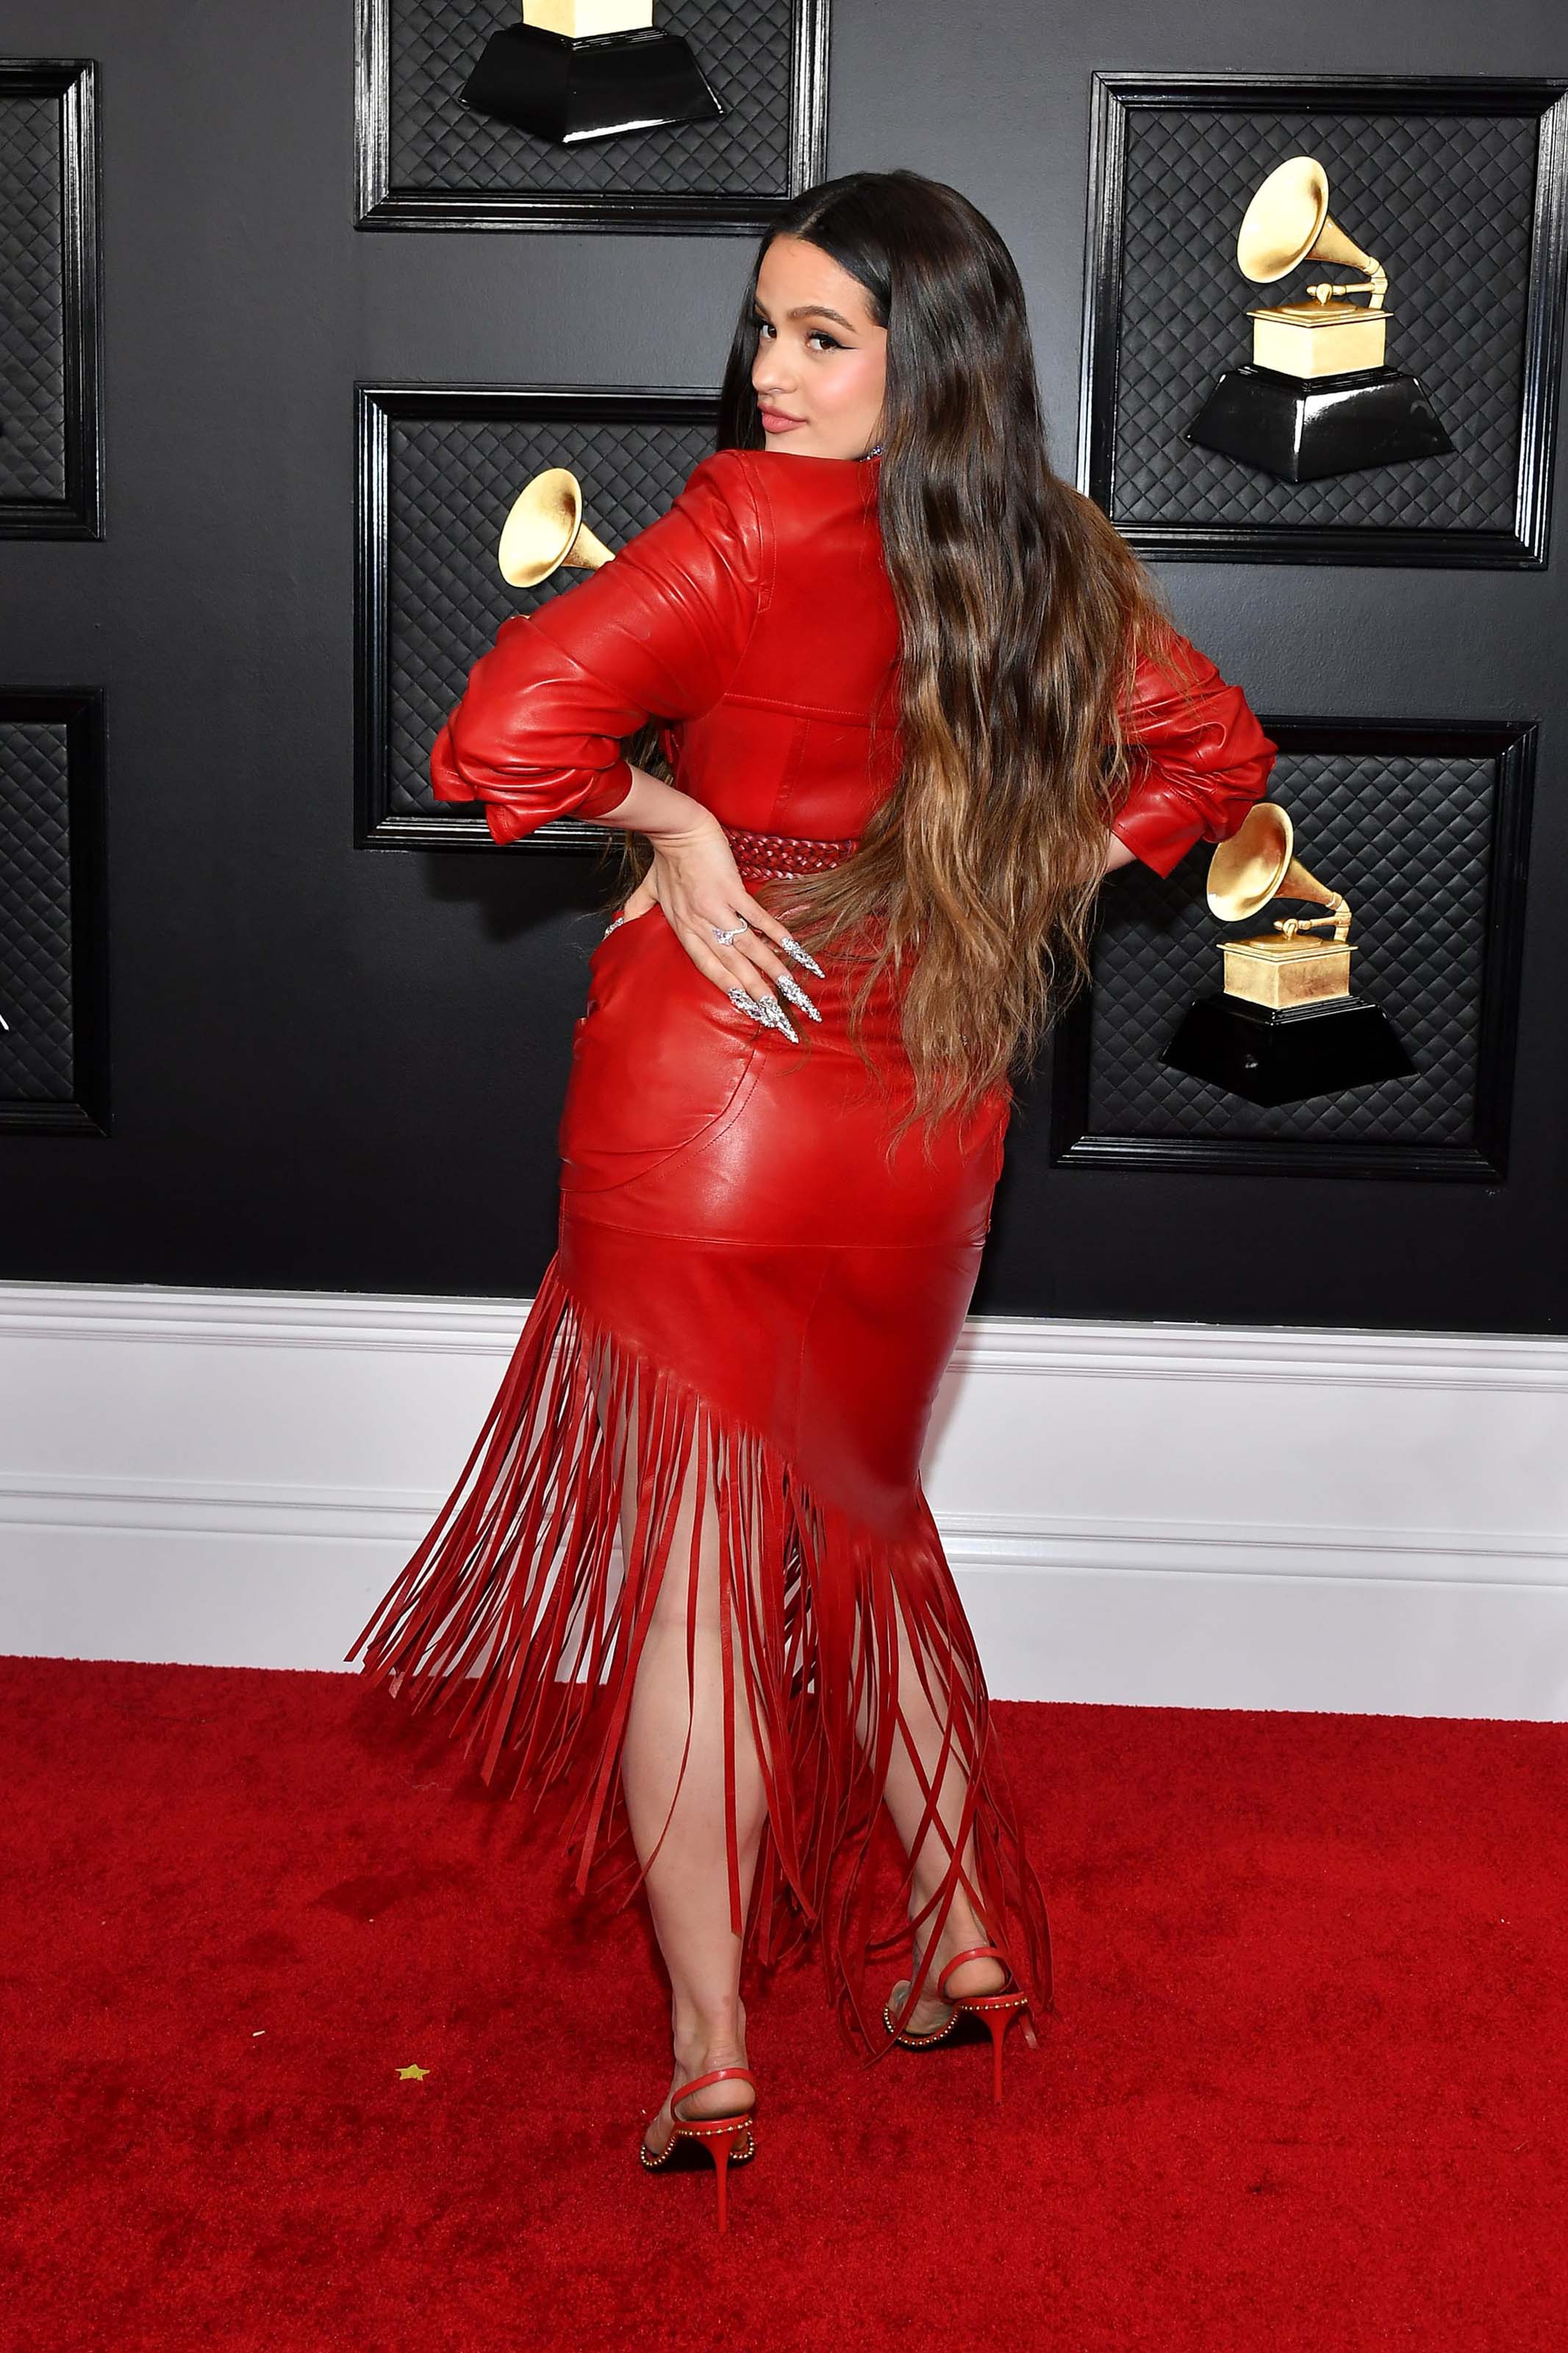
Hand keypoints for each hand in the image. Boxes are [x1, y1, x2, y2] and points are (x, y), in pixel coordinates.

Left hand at [620, 814, 822, 1031]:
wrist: (676, 829)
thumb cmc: (665, 858)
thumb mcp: (647, 889)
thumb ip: (635, 909)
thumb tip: (619, 925)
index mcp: (683, 928)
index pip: (707, 967)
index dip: (728, 989)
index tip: (748, 1008)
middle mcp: (700, 925)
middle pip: (731, 966)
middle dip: (755, 991)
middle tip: (775, 1013)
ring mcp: (716, 909)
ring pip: (746, 948)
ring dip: (770, 970)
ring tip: (789, 990)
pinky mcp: (731, 890)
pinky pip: (757, 918)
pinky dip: (776, 935)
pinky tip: (794, 950)